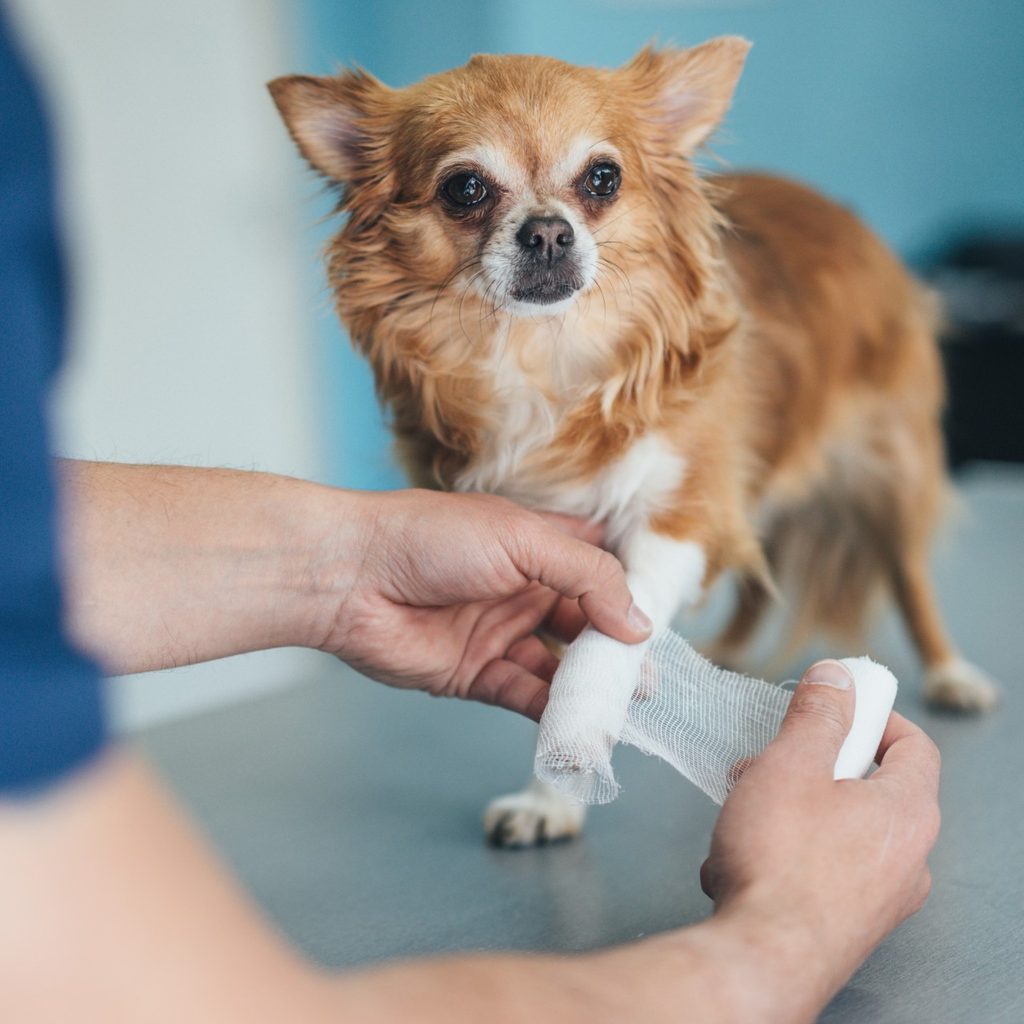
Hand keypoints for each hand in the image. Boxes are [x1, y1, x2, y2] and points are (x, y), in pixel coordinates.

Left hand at [314, 489, 650, 718]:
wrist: (349, 577)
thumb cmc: (432, 539)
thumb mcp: (524, 540)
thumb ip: (588, 577)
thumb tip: (638, 623)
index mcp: (537, 546)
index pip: (597, 569)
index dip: (626, 594)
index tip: (659, 623)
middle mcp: (523, 589)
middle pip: (584, 625)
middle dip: (615, 654)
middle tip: (647, 683)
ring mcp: (499, 633)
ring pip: (558, 667)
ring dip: (587, 690)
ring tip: (619, 713)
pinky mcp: (474, 674)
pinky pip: (524, 696)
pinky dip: (551, 715)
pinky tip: (576, 728)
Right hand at [699, 659, 940, 1014]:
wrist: (761, 956)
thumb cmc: (780, 862)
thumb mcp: (792, 764)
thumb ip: (818, 715)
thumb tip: (837, 678)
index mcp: (907, 812)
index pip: (914, 745)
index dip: (875, 715)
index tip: (836, 705)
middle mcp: (907, 858)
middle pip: (867, 785)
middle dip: (810, 764)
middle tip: (770, 762)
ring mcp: (880, 896)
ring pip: (836, 825)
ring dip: (789, 806)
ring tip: (745, 812)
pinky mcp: (847, 922)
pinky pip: (819, 866)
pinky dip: (784, 851)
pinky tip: (743, 857)